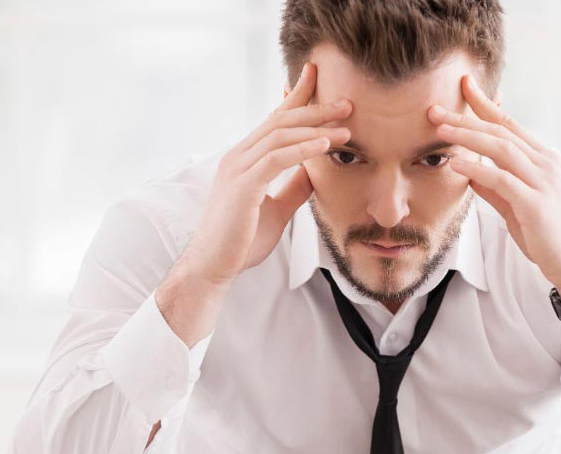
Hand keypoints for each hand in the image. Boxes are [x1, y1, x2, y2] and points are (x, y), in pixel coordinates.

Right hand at [180, 61, 352, 286]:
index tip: (319, 79)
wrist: (213, 268)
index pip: (274, 120)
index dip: (296, 98)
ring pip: (280, 134)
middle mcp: (238, 156)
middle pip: (280, 120)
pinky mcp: (242, 185)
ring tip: (346, 126)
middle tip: (347, 102)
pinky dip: (303, 149)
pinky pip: (276, 158)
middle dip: (314, 107)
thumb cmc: (240, 242)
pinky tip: (325, 145)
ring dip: (316, 127)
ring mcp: (237, 168)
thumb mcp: (276, 209)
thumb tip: (315, 171)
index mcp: (244, 159)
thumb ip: (293, 187)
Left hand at [428, 75, 560, 294]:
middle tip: (435, 109)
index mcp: (543, 160)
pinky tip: (456, 164)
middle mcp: (545, 164)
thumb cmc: (548, 236)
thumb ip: (495, 188)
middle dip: (466, 117)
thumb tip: (469, 174)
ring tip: (440, 130)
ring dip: (468, 136)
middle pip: (501, 131)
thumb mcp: (516, 207)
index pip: (509, 124)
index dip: (484, 105)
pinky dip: (477, 169)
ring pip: (501, 148)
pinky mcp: (536, 203)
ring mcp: (542, 181)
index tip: (462, 87)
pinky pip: (502, 179)